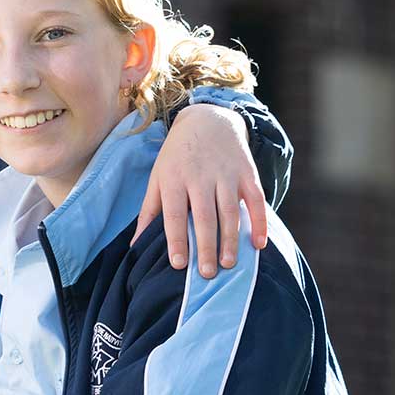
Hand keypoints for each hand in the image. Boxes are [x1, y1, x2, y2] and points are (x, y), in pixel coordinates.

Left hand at [134, 103, 270, 278]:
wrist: (207, 119)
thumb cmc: (177, 157)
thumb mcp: (158, 178)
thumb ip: (149, 212)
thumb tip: (135, 246)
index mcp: (174, 179)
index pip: (174, 215)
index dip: (176, 240)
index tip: (178, 265)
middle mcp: (200, 176)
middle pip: (203, 217)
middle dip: (205, 247)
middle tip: (207, 274)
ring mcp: (226, 174)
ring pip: (230, 211)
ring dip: (230, 240)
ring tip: (229, 264)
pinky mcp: (247, 172)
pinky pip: (256, 200)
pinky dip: (259, 222)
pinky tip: (258, 244)